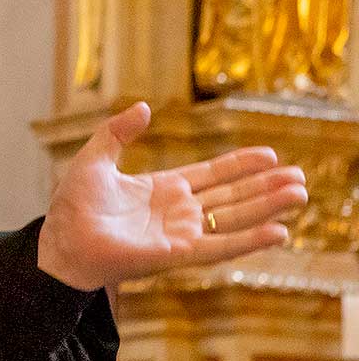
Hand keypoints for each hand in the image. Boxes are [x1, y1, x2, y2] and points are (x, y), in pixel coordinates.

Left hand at [36, 103, 306, 290]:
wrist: (60, 242)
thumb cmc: (72, 207)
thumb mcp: (94, 159)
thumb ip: (117, 132)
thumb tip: (145, 106)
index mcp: (161, 189)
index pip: (211, 174)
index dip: (240, 165)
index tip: (270, 154)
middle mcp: (177, 212)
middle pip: (231, 196)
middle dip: (265, 187)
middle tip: (300, 177)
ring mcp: (181, 234)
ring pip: (234, 218)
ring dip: (267, 208)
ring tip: (299, 195)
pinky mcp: (178, 254)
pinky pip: (221, 247)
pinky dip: (250, 240)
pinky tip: (279, 233)